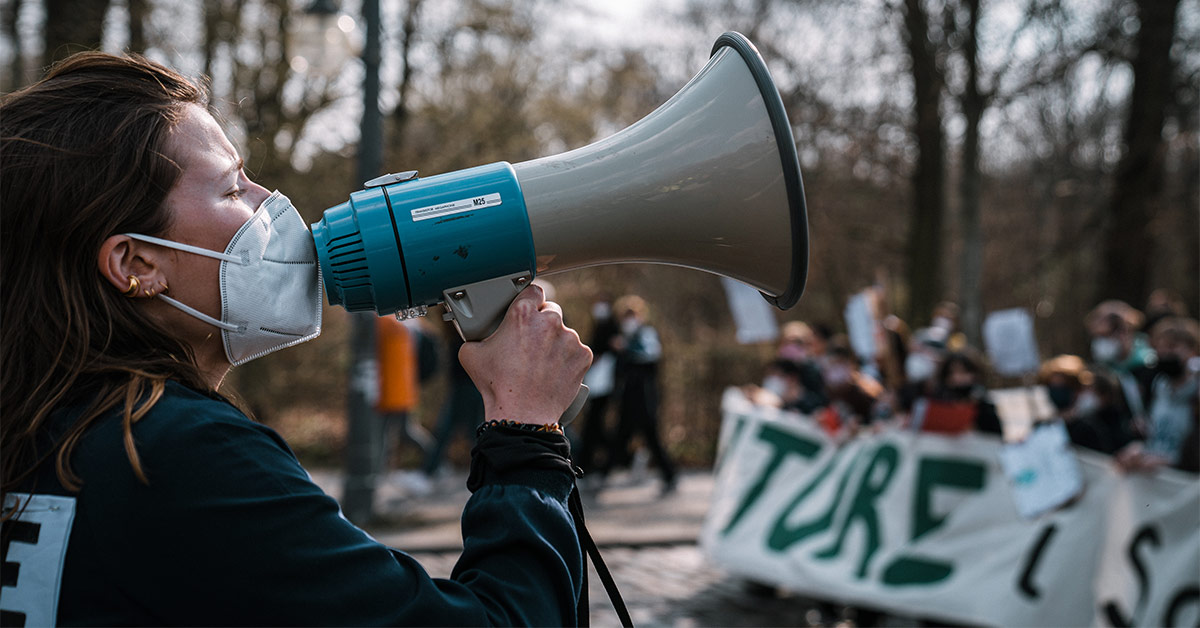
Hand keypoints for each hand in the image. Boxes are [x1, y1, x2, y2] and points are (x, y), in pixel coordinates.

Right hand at [459, 285, 591, 424]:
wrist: (522, 413)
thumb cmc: (497, 385)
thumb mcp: (471, 354)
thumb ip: (475, 335)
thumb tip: (474, 332)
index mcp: (522, 314)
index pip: (533, 290)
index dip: (530, 300)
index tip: (529, 308)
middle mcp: (549, 321)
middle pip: (551, 310)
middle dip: (542, 322)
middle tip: (531, 342)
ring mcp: (569, 338)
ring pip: (564, 332)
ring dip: (555, 342)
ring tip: (541, 363)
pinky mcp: (583, 355)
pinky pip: (576, 351)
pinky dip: (568, 359)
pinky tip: (555, 371)